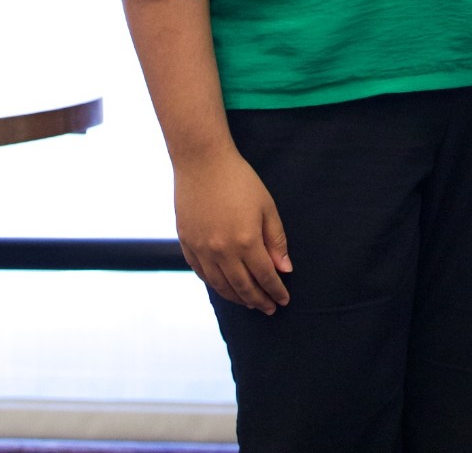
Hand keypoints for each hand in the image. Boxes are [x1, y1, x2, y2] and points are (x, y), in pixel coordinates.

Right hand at [173, 148, 293, 312]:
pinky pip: (202, 274)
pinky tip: (225, 288)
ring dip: (237, 298)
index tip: (284, 300)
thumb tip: (284, 269)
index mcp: (245, 241)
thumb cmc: (239, 180)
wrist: (202, 162)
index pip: (264, 276)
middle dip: (259, 301)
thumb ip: (276, 241)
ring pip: (221, 285)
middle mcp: (221, 251)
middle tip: (269, 309)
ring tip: (250, 303)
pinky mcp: (187, 244)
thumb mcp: (266, 207)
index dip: (275, 291)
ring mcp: (201, 250)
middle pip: (243, 287)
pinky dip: (215, 285)